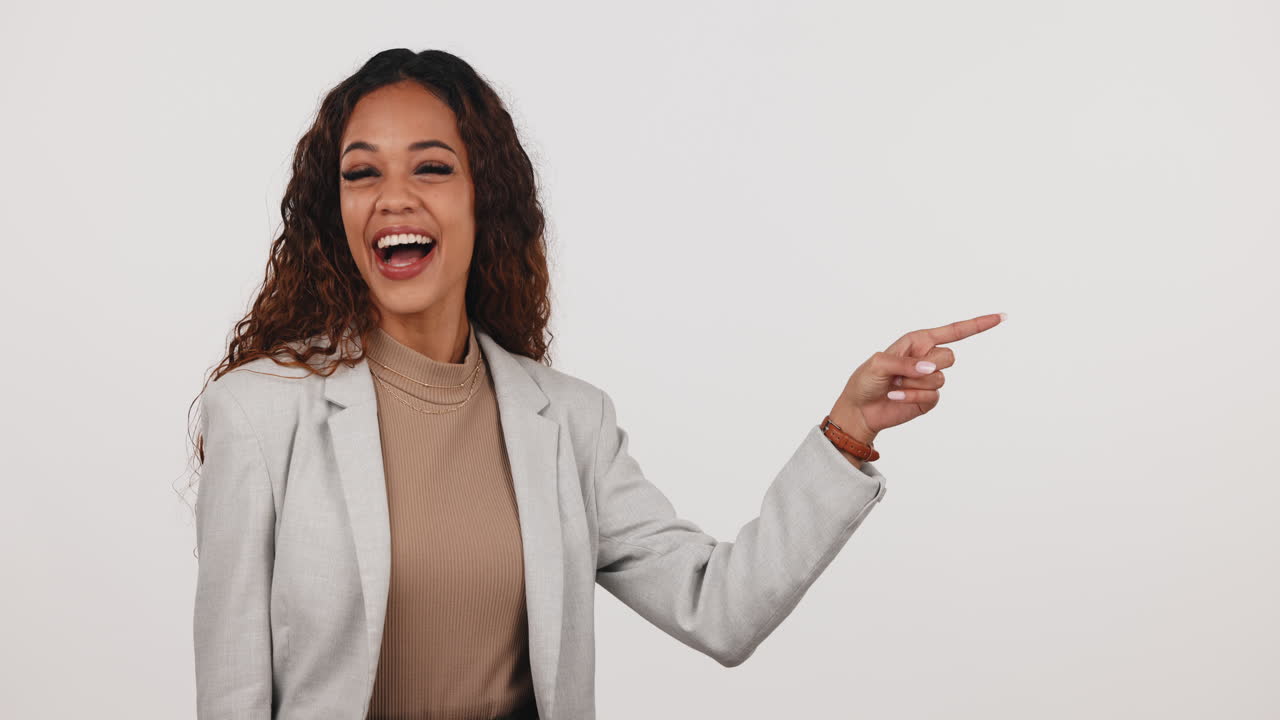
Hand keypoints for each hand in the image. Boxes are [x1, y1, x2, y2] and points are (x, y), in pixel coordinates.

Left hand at [828, 312, 1004, 443]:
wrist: (860, 409)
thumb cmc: (865, 380)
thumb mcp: (878, 363)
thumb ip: (905, 363)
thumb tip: (932, 368)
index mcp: (918, 341)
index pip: (953, 331)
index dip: (977, 324)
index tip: (1001, 317)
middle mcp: (927, 358)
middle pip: (949, 357)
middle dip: (927, 365)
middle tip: (901, 372)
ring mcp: (930, 379)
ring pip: (940, 378)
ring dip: (914, 383)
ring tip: (895, 385)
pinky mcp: (928, 398)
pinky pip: (932, 395)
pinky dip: (912, 396)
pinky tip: (896, 397)